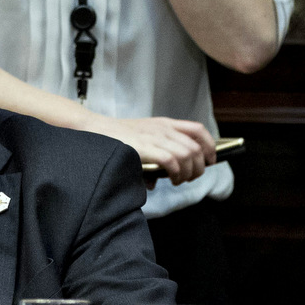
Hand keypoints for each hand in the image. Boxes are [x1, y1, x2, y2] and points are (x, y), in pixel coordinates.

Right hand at [88, 115, 214, 184]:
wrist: (95, 129)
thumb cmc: (116, 137)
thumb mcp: (142, 138)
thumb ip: (156, 152)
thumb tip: (158, 180)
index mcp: (165, 124)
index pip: (198, 130)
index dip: (209, 145)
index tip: (210, 160)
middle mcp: (164, 129)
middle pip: (196, 147)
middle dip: (200, 166)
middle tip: (191, 178)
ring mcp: (155, 137)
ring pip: (187, 155)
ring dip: (189, 172)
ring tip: (179, 181)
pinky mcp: (145, 148)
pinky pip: (172, 161)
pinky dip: (176, 172)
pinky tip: (171, 179)